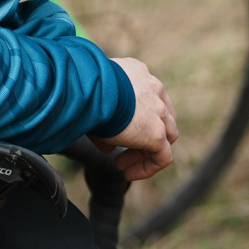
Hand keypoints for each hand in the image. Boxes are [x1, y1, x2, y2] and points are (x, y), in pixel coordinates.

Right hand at [97, 57, 177, 181]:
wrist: (86, 90)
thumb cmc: (81, 90)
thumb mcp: (92, 100)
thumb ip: (105, 120)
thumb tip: (108, 146)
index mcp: (137, 74)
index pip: (146, 97)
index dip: (135, 118)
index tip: (115, 133)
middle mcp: (152, 88)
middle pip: (162, 115)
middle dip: (144, 134)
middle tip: (122, 152)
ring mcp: (158, 110)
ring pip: (167, 135)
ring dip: (146, 152)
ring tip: (122, 165)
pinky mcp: (156, 132)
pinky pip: (162, 156)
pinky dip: (148, 168)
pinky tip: (128, 174)